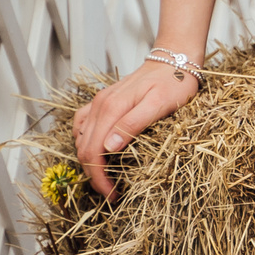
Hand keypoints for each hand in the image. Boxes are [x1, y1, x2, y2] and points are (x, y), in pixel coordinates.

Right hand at [71, 57, 200, 200]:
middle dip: (94, 175)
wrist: (174, 60)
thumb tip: (109, 147)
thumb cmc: (173, 83)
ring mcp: (99, 103)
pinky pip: (82, 124)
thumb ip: (134, 124)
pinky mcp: (102, 101)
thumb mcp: (160, 105)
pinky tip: (95, 150)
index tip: (112, 194)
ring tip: (105, 177)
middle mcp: (100, 105)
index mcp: (112, 108)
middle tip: (111, 193)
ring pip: (81, 138)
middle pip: (84, 148)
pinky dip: (84, 142)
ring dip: (88, 161)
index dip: (99, 177)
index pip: (94, 151)